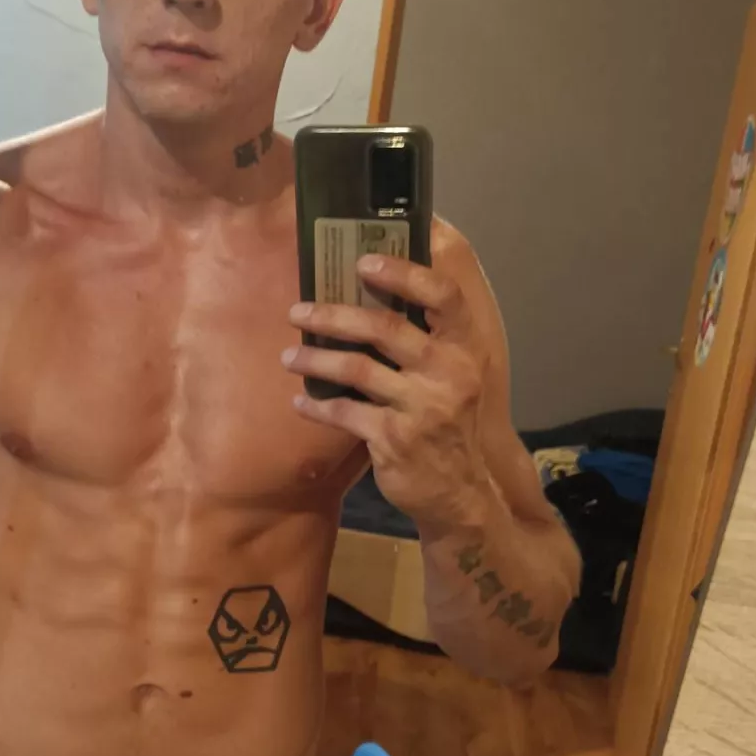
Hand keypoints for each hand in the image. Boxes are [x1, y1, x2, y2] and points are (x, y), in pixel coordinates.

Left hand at [284, 252, 491, 531]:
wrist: (463, 493)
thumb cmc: (453, 425)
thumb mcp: (458, 378)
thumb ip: (431, 341)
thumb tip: (378, 297)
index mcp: (466, 349)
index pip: (443, 296)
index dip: (403, 273)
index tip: (362, 262)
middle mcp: (449, 373)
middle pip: (385, 328)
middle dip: (333, 316)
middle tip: (298, 311)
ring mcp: (422, 407)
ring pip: (357, 368)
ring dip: (315, 359)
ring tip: (289, 357)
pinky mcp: (395, 439)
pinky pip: (345, 412)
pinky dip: (317, 406)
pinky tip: (300, 402)